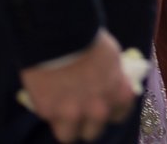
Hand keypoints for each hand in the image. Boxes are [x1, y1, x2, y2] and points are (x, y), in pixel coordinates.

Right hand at [17, 30, 136, 143]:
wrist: (60, 33)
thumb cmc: (88, 38)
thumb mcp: (110, 57)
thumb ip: (111, 77)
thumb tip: (110, 85)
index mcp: (117, 93)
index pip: (120, 115)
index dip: (111, 111)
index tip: (105, 107)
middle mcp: (98, 109)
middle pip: (94, 132)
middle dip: (88, 123)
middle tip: (80, 111)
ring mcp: (72, 113)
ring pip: (69, 136)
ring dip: (66, 126)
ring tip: (61, 114)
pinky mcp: (48, 112)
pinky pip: (49, 120)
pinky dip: (48, 112)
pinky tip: (47, 98)